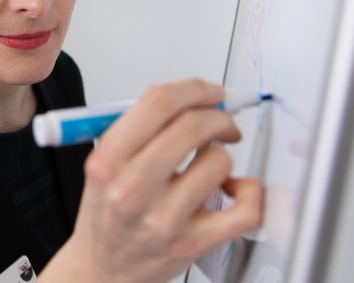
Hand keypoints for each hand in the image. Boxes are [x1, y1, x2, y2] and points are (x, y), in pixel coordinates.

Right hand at [41, 78, 262, 282]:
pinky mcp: (192, 243)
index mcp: (107, 161)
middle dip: (217, 117)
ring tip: (210, 165)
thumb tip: (193, 100)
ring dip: (223, 156)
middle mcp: (131, 189)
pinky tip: (235, 189)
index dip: (194, 89)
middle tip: (221, 123)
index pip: (158, 103)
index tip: (210, 93)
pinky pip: (245, 209)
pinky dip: (250, 191)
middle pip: (192, 126)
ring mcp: (162, 218)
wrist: (102, 269)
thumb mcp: (103, 164)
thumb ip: (140, 129)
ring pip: (219, 161)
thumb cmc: (108, 214)